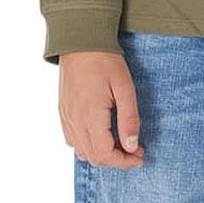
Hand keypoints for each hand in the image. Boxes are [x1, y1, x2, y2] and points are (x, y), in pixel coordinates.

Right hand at [59, 50, 144, 168]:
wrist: (80, 41)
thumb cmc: (104, 60)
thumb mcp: (125, 88)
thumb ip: (129, 119)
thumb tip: (132, 146)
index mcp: (90, 115)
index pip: (105, 154)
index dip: (124, 162)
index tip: (140, 156)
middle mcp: (75, 120)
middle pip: (93, 157)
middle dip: (116, 160)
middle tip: (135, 150)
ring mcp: (66, 116)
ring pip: (81, 152)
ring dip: (102, 154)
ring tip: (121, 142)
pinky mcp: (63, 111)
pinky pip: (72, 139)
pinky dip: (88, 145)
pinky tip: (102, 134)